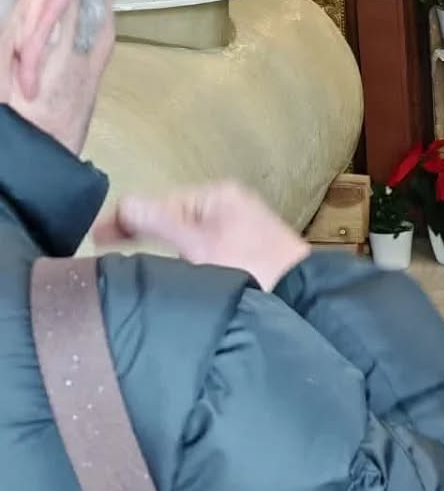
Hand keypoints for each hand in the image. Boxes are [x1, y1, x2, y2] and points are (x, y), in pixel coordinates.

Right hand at [93, 181, 309, 291]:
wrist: (300, 296)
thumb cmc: (252, 266)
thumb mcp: (199, 245)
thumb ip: (160, 223)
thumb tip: (123, 205)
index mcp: (218, 194)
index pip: (160, 201)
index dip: (127, 219)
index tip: (97, 238)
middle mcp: (228, 204)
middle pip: (172, 217)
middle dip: (143, 232)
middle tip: (107, 251)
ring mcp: (237, 225)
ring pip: (186, 234)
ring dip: (164, 247)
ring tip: (135, 265)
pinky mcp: (243, 248)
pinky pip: (202, 247)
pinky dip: (184, 257)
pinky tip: (173, 273)